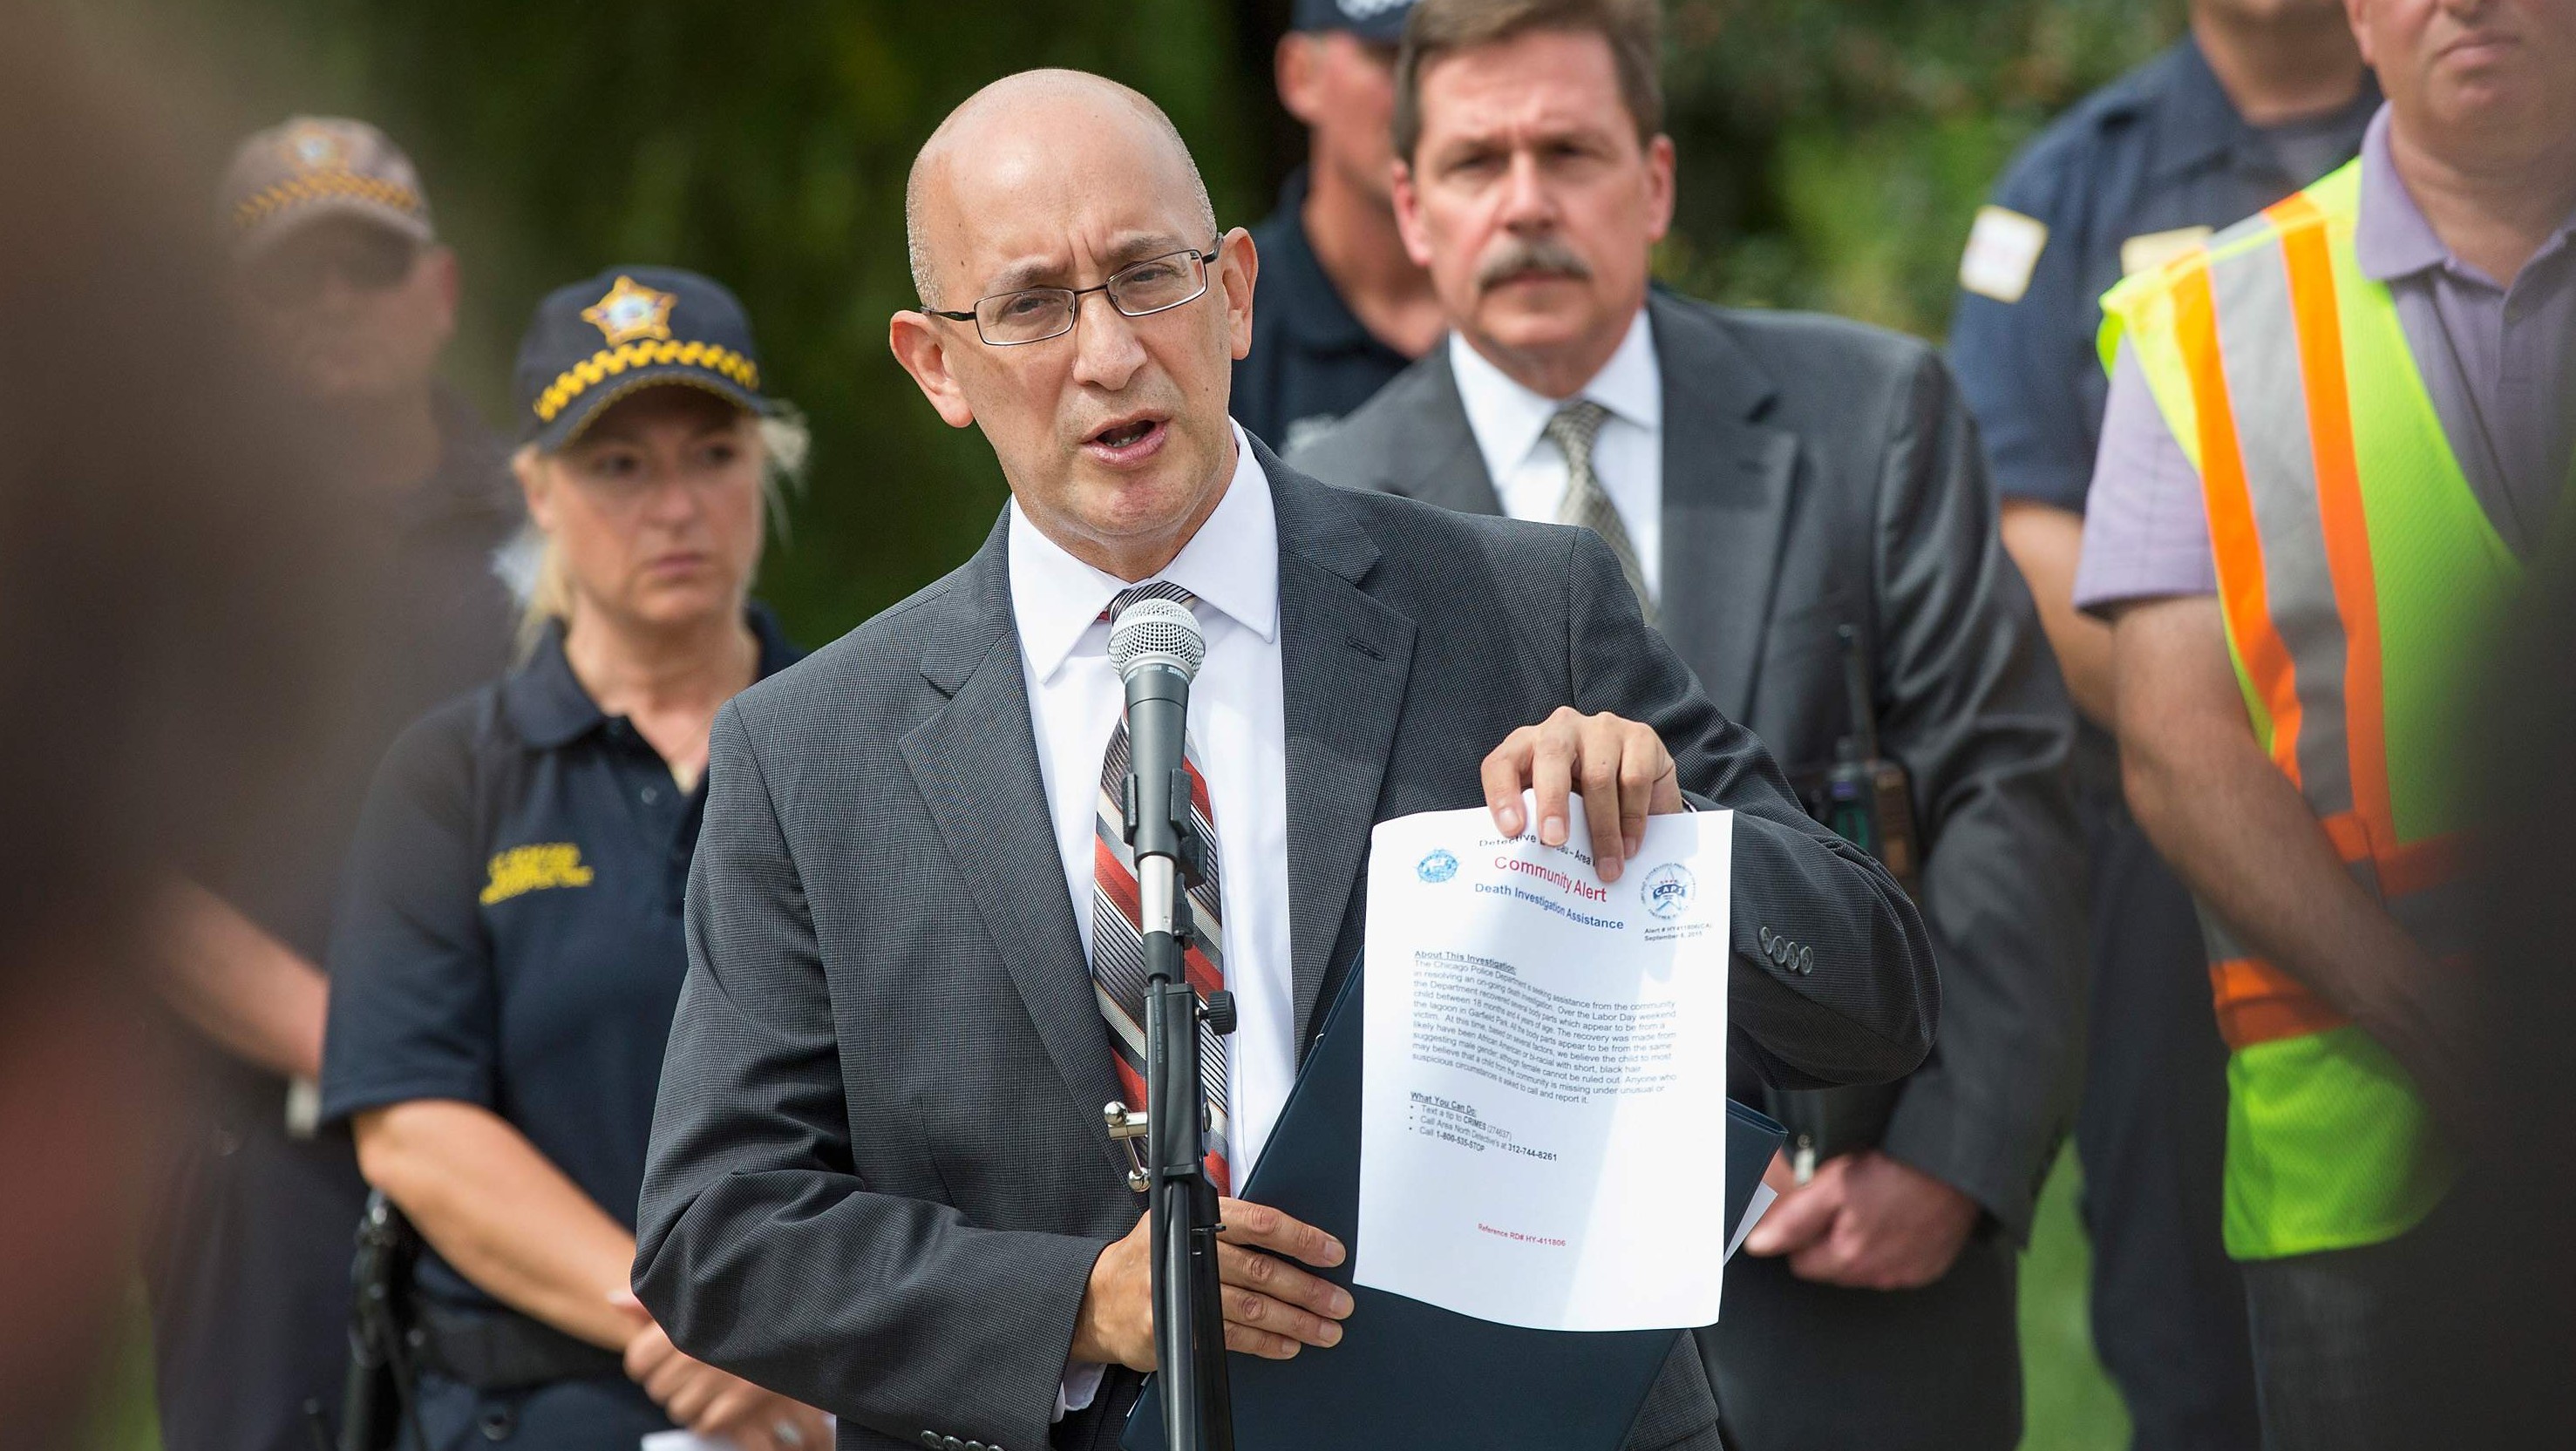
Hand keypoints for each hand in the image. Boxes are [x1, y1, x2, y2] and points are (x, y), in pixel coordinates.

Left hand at [614, 1293, 828, 1448]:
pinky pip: (706, 1424)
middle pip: (657, 1389)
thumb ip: (652, 1301)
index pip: (637, 1362)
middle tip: (689, 1369)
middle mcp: (695, 1351)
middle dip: (668, 1383)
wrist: (800, 1313)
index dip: (646, 1363)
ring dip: (689, 1402)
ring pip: (679, 1410)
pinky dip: (711, 1417)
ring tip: (706, 1384)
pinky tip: (722, 1399)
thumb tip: (611, 1300)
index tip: (663, 1356)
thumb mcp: (696, 1293)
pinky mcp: (743, 1400)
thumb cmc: (741, 1299)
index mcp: (680, 1323)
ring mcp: (719, 1378)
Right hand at [1071, 1197, 1351, 1367]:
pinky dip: (1265, 1343)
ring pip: (1251, 1307)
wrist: (1098, 1300)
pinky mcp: (1176, 1328)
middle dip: (1307, 1289)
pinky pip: (1232, 1338)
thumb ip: (1225, 1223)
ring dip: (1295, 1321)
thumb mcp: (1177, 1221)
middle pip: (1260, 1270)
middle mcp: (1186, 1249)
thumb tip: (1289, 1234)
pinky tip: (1287, 1345)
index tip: (1331, 1252)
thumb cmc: (1147, 1259)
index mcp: (1193, 1216)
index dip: (1300, 1237)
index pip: (1258, 1222)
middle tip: (1338, 1301)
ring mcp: (1179, 1291)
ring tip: (1324, 1329)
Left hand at [1482, 707, 1684, 882]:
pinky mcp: (1640, 737)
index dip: (1502, 794)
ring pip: (1598, 776)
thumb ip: (1536, 828)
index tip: (1511, 831)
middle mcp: (1562, 729)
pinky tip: (1629, 847)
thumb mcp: (1552, 811)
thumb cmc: (1584, 804)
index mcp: (1527, 746)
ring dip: (1602, 829)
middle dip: (1552, 803)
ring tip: (1605, 868)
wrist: (1642, 788)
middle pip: (1551, 757)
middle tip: (1555, 841)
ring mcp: (1602, 729)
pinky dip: (1632, 820)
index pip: (1502, 763)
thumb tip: (1527, 871)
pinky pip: (1635, 779)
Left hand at [1739, 1149, 1978, 1290]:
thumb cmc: (1895, 1165)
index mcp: (1850, 1257)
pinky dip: (1892, 1248)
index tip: (1815, 1208)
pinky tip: (1897, 1219)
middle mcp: (1880, 1275)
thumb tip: (1758, 1247)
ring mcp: (1908, 1273)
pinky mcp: (1931, 1267)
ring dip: (1862, 1245)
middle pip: (1833, 1269)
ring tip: (1874, 1206)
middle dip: (1830, 1241)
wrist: (1956, 1161)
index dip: (1802, 1234)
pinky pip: (1898, 1267)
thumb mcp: (1833, 1183)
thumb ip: (1794, 1220)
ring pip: (1865, 1269)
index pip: (1801, 1264)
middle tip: (1846, 1201)